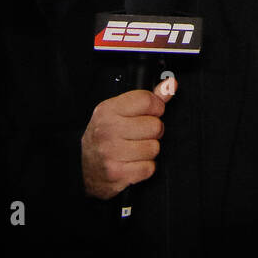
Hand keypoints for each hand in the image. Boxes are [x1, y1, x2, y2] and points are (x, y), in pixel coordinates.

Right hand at [80, 76, 177, 200]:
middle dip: (153, 132)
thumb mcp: (120, 112)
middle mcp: (107, 130)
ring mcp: (110, 152)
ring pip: (154, 148)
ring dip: (149, 151)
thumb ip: (147, 99)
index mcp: (108, 110)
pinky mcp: (117, 172)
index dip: (156, 107)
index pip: (147, 101)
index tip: (150, 113)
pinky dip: (144, 168)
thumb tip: (170, 85)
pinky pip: (149, 167)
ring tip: (134, 150)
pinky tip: (132, 163)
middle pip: (155, 126)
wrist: (87, 169)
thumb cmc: (106, 137)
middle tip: (139, 135)